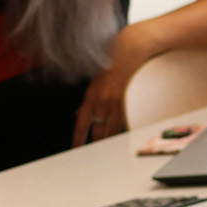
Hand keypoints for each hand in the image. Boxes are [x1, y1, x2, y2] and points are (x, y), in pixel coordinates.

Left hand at [72, 29, 152, 147]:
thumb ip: (86, 101)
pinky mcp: (129, 101)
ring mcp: (116, 102)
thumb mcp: (94, 81)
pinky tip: (123, 141)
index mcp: (90, 96)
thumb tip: (77, 114)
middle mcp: (101, 101)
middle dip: (96, 146)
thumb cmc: (112, 62)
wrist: (130, 48)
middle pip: (98, 132)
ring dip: (111, 143)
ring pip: (112, 131)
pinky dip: (123, 133)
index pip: (80, 124)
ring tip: (110, 155)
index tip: (76, 150)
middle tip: (96, 158)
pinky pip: (125, 123)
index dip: (78, 140)